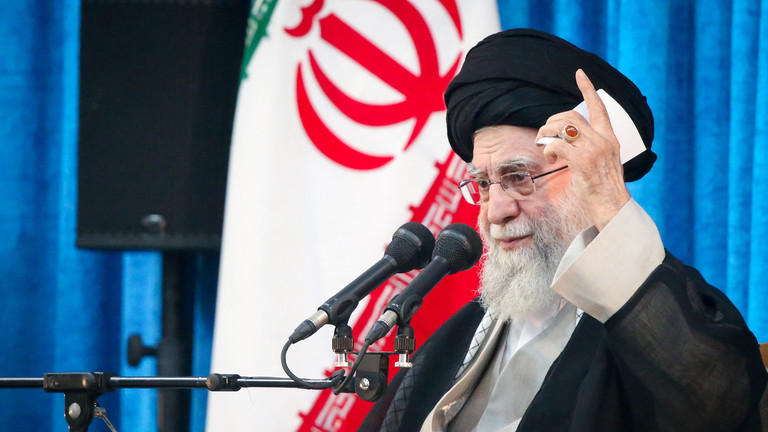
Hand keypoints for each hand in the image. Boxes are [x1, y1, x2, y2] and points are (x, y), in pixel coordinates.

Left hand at [535, 69, 630, 230]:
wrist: (613, 207)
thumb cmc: (604, 188)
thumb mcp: (604, 162)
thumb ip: (592, 147)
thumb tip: (568, 139)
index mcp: (610, 138)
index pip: (599, 107)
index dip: (588, 89)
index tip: (580, 73)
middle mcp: (603, 140)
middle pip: (571, 116)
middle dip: (552, 121)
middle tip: (544, 135)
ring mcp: (593, 149)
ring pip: (562, 127)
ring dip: (546, 133)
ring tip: (543, 146)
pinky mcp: (582, 161)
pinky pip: (556, 145)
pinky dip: (548, 149)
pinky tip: (550, 159)